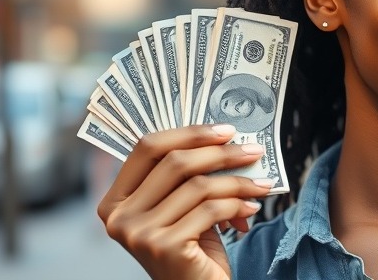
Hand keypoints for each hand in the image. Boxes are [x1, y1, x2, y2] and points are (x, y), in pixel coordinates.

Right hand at [97, 124, 276, 279]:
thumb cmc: (192, 248)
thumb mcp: (182, 208)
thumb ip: (187, 177)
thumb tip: (226, 139)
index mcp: (116, 200)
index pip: (147, 148)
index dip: (189, 133)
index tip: (225, 130)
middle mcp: (120, 217)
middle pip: (175, 163)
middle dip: (221, 153)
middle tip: (254, 152)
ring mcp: (139, 234)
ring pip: (198, 186)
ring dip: (238, 182)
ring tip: (261, 185)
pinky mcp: (164, 247)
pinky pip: (210, 210)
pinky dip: (237, 204)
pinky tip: (251, 208)